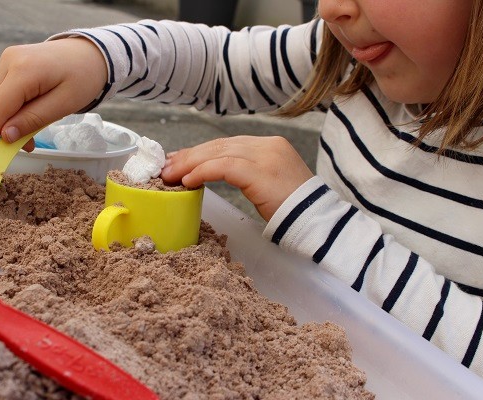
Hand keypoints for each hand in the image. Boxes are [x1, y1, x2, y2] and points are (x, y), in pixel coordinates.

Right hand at [0, 37, 107, 149]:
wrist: (90, 54)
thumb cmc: (83, 78)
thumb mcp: (63, 105)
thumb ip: (33, 120)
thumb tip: (5, 136)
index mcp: (24, 69)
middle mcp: (10, 60)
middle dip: (5, 128)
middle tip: (28, 145)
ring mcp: (8, 58)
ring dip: (9, 118)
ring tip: (33, 129)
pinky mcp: (11, 61)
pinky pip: (4, 90)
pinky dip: (13, 106)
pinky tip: (31, 112)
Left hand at [161, 136, 313, 220]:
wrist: (316, 220)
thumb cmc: (291, 208)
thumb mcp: (267, 183)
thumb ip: (245, 172)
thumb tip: (210, 174)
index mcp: (269, 145)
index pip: (226, 143)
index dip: (199, 151)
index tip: (178, 160)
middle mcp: (266, 145)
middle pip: (219, 145)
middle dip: (189, 156)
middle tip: (166, 167)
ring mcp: (265, 156)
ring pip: (217, 153)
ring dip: (190, 164)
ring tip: (170, 175)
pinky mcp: (260, 172)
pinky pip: (223, 167)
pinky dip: (202, 172)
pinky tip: (188, 181)